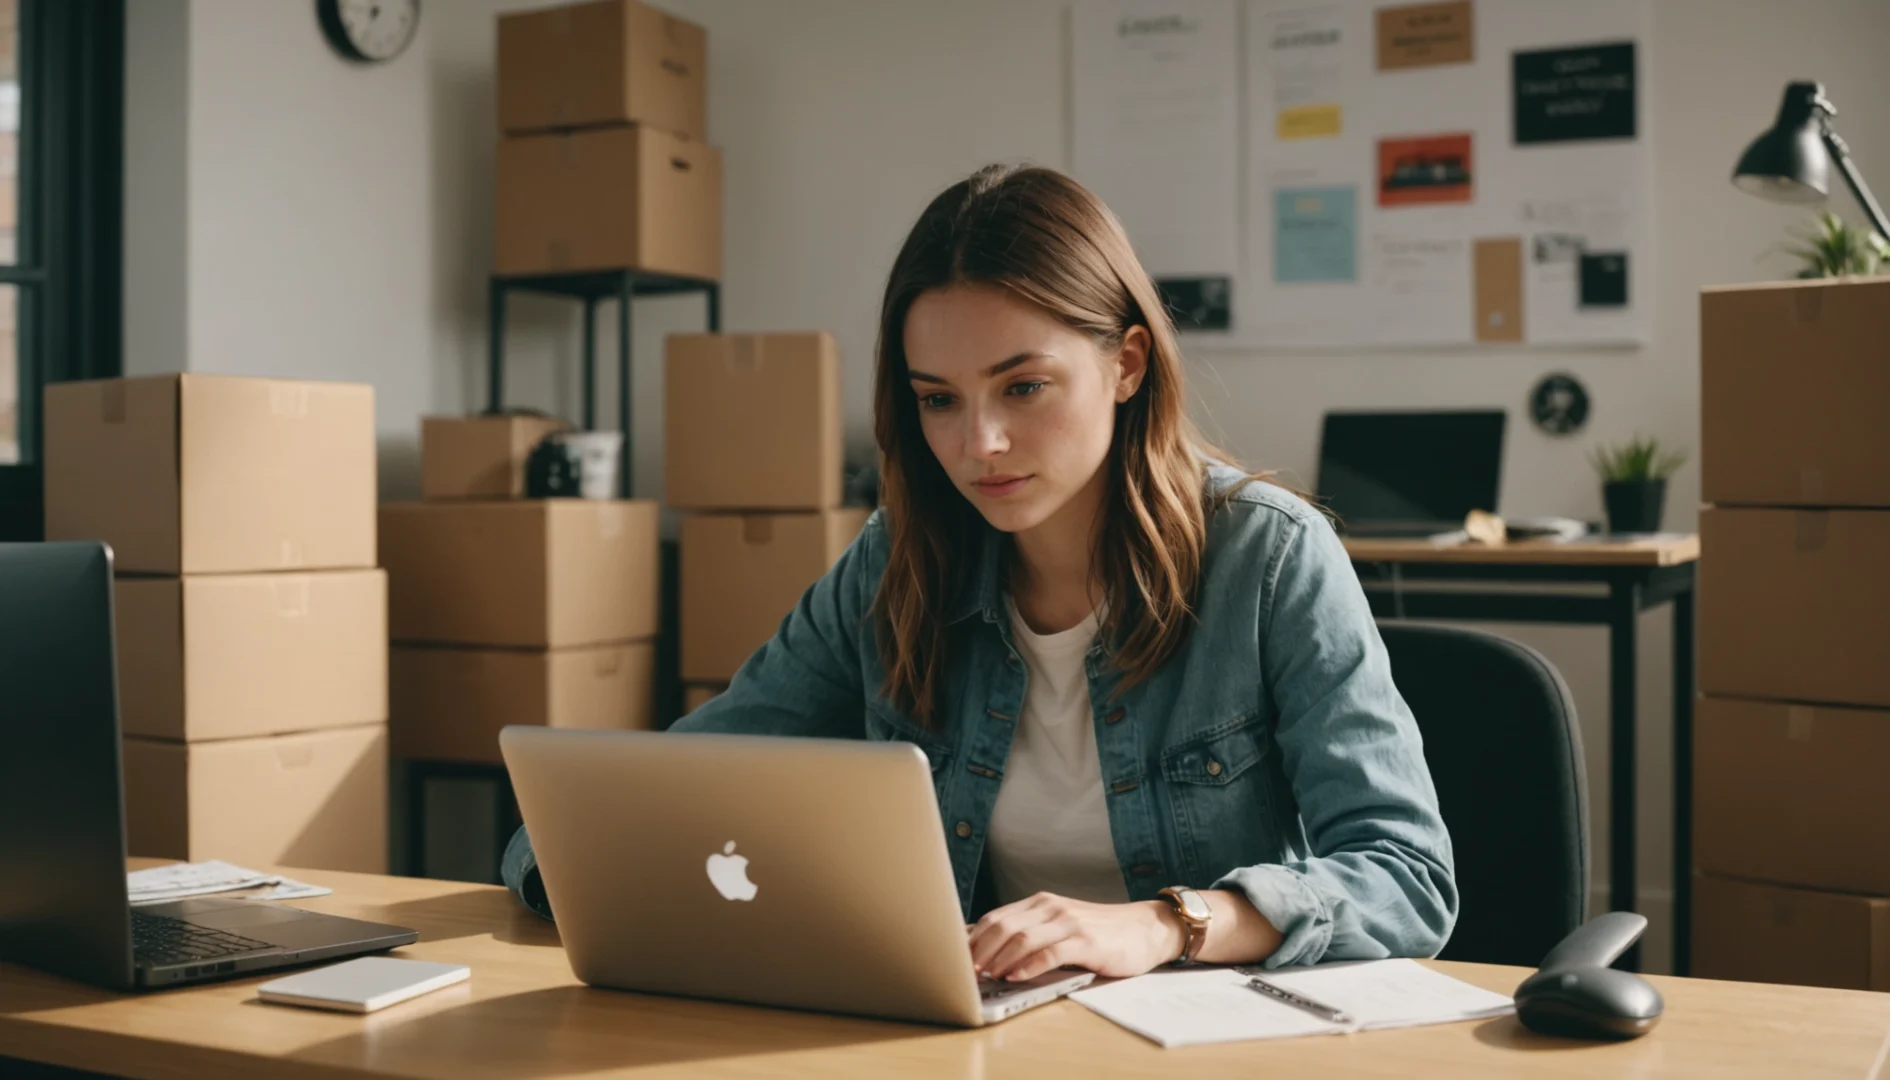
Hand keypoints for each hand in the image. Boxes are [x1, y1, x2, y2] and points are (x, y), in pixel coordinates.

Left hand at [967, 892, 1185, 982]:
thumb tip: (986, 950)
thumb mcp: (1059, 926)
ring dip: (999, 959)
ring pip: (1022, 938)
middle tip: (966, 973)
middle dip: (980, 951)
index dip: (973, 939)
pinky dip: (1030, 966)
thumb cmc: (1099, 932)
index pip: (996, 918)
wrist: (1144, 929)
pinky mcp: (1086, 942)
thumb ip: (1029, 932)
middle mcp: (1051, 908)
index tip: (955, 959)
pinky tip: (1016, 977)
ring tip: (986, 976)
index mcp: (1040, 903)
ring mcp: (1069, 923)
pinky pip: (1051, 953)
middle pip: (1003, 926)